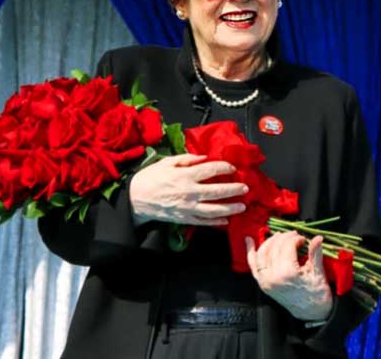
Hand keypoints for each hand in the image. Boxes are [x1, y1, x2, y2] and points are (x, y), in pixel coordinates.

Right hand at [129, 154, 247, 225]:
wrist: (136, 199)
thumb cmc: (150, 178)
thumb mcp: (167, 162)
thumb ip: (187, 158)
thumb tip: (204, 157)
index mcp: (184, 175)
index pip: (210, 170)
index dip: (224, 167)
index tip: (232, 167)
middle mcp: (189, 192)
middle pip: (217, 191)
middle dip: (234, 189)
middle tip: (245, 188)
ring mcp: (187, 207)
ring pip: (214, 209)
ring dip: (230, 208)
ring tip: (242, 206)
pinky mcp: (184, 218)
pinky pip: (203, 221)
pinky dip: (216, 222)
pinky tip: (226, 220)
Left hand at [245, 231, 332, 320]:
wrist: (311, 313)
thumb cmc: (316, 295)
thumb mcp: (317, 273)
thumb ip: (315, 253)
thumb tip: (317, 238)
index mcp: (287, 273)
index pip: (287, 246)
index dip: (295, 238)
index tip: (302, 239)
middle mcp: (273, 277)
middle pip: (274, 248)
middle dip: (284, 238)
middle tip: (293, 235)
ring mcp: (266, 281)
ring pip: (262, 254)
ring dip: (269, 242)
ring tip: (278, 236)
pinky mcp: (263, 284)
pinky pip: (253, 266)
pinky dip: (250, 253)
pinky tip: (249, 241)